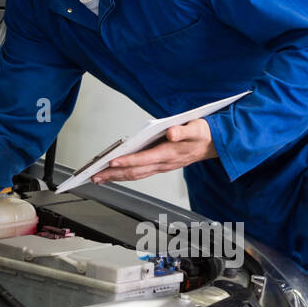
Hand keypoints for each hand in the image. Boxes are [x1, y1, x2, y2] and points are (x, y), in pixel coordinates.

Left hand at [91, 118, 216, 182]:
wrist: (212, 144)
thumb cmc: (201, 134)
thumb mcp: (196, 128)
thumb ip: (183, 131)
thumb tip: (171, 133)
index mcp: (170, 153)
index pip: (144, 159)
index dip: (128, 161)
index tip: (112, 161)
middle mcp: (163, 163)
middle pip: (135, 171)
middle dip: (114, 174)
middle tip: (95, 176)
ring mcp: (161, 166)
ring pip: (136, 175)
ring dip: (116, 177)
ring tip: (98, 178)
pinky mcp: (159, 166)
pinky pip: (139, 173)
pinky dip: (125, 175)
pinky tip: (113, 174)